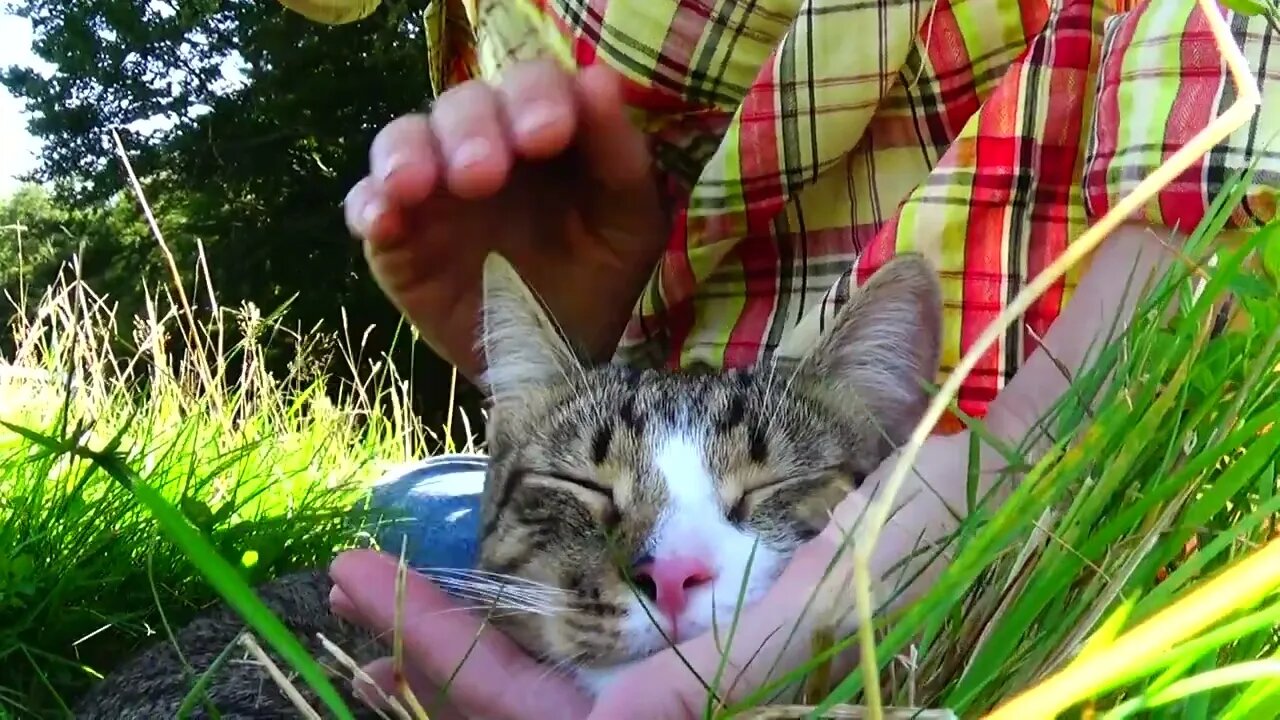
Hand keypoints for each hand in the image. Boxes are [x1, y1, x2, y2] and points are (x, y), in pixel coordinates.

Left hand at [328, 431, 979, 719]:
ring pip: (562, 711)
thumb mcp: (855, 586)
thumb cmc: (959, 521)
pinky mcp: (722, 672)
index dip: (465, 677)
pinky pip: (599, 685)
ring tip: (374, 609)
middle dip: (436, 663)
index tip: (370, 603)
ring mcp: (717, 700)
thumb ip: (740, 673)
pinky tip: (472, 619)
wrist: (1025, 492)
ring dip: (466, 663)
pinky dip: (525, 654)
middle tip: (340, 582)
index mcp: (747, 709)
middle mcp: (719, 714)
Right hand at [344, 59, 667, 380]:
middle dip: (472, 131)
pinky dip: (369, 205)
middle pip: (465, 105)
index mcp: (544, 129)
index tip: (548, 134)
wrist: (558, 358)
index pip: (532, 86)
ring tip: (415, 186)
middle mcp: (485, 143)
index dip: (535, 97)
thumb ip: (620, 157)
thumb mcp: (629, 224)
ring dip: (409, 154)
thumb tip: (600, 84)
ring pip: (405, 139)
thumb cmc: (597, 278)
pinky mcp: (396, 235)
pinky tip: (381, 222)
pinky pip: (368, 204)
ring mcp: (434, 186)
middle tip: (482, 174)